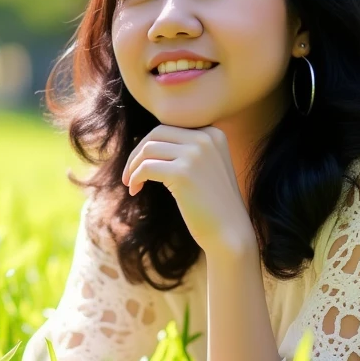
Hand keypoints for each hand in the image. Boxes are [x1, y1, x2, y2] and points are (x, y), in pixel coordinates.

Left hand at [121, 124, 254, 254]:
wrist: (230, 232)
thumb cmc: (214, 205)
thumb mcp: (206, 167)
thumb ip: (187, 150)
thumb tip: (148, 143)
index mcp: (213, 133)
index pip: (171, 128)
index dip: (151, 145)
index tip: (142, 164)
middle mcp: (206, 138)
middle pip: (157, 133)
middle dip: (138, 152)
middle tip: (129, 173)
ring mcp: (195, 154)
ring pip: (148, 149)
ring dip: (133, 166)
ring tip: (132, 184)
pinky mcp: (183, 173)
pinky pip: (146, 168)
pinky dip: (135, 177)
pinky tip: (135, 190)